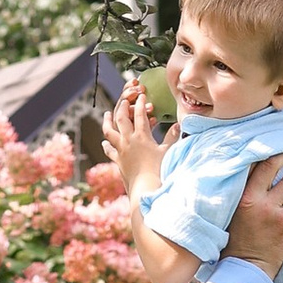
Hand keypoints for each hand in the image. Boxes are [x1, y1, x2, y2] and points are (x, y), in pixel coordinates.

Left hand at [108, 75, 164, 199]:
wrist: (145, 188)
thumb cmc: (159, 170)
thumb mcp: (168, 152)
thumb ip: (172, 137)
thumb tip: (177, 126)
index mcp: (141, 136)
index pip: (139, 114)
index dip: (140, 103)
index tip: (141, 95)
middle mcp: (128, 141)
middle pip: (121, 118)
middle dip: (123, 106)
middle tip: (125, 100)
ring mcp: (121, 151)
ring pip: (109, 132)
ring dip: (108, 121)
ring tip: (107, 114)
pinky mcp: (118, 161)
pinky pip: (109, 150)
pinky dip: (106, 144)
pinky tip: (104, 142)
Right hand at [224, 148, 282, 275]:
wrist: (244, 267)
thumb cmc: (235, 241)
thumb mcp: (232, 213)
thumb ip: (241, 195)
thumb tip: (254, 176)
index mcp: (238, 194)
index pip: (253, 164)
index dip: (267, 152)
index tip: (277, 144)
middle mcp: (253, 198)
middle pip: (273, 166)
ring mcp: (269, 210)